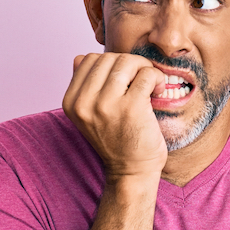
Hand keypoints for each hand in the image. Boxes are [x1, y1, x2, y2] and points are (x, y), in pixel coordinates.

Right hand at [63, 53, 167, 179]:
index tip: (123, 79)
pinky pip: (147, 74)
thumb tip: (81, 57)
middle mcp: (84, 103)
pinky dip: (156, 78)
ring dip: (144, 68)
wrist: (131, 171)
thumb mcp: (89, 114)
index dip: (109, 63)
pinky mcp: (131, 108)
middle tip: (141, 81)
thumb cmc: (116, 139)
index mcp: (71, 102)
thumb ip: (84, 87)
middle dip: (129, 64)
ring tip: (150, 85)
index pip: (87, 59)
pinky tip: (158, 91)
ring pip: (127, 61)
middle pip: (108, 58)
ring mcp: (106, 105)